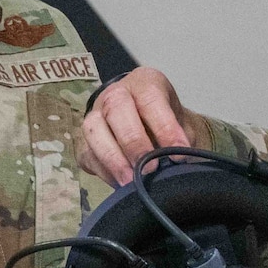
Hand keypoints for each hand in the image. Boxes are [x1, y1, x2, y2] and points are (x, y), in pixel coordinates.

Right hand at [81, 69, 211, 185]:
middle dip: (133, 141)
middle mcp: (116, 93)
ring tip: (130, 182)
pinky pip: (88, 154)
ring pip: (94, 129)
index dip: (164, 126)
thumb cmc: (166, 123)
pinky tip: (120, 184)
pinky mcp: (85, 141)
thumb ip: (182, 140)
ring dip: (113, 158)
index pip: (150, 97)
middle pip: (116, 108)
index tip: (179, 153)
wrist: (150, 126)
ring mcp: (96, 115)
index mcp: (144, 82)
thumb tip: (181, 163)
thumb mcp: (182, 125)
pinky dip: (104, 171)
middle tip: (150, 168)